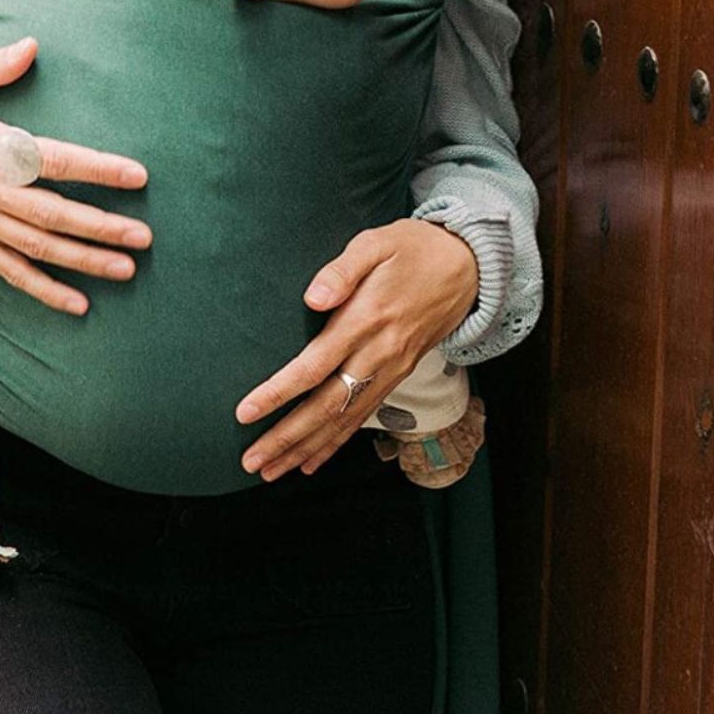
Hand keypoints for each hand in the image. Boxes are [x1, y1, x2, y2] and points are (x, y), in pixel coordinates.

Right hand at [0, 36, 151, 316]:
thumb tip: (32, 45)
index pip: (51, 159)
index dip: (96, 169)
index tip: (137, 176)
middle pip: (51, 211)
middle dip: (100, 226)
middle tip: (143, 237)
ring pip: (38, 246)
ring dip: (83, 260)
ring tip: (125, 268)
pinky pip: (12, 273)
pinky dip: (45, 290)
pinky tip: (78, 304)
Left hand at [235, 220, 478, 480]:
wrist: (467, 266)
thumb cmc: (413, 249)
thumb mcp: (377, 243)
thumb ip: (342, 270)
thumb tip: (313, 298)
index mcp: (367, 320)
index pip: (315, 366)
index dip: (279, 392)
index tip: (246, 412)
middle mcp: (379, 354)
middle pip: (326, 407)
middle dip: (286, 437)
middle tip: (251, 461)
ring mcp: (391, 370)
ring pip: (344, 420)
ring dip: (306, 449)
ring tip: (271, 471)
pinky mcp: (398, 376)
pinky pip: (363, 417)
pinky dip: (335, 443)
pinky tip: (310, 462)